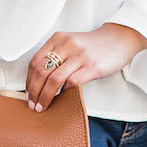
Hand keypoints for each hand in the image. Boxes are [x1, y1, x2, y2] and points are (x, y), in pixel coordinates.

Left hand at [26, 24, 146, 111]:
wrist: (119, 39)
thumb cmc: (92, 46)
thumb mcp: (71, 43)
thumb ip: (56, 55)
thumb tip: (39, 81)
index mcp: (58, 39)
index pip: (35, 62)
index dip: (28, 81)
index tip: (28, 94)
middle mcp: (67, 45)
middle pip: (41, 72)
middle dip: (34, 92)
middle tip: (32, 105)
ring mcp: (80, 55)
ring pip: (54, 79)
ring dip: (45, 96)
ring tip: (42, 107)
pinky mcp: (92, 66)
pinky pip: (72, 82)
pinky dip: (63, 93)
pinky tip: (61, 99)